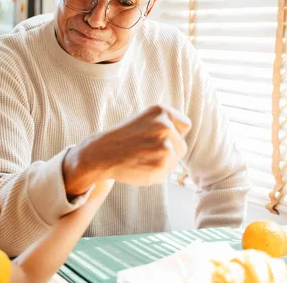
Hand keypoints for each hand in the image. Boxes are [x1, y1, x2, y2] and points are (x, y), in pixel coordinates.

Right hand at [63, 105, 190, 195]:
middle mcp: (166, 126)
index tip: (158, 138)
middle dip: (168, 152)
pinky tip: (139, 167)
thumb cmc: (124, 138)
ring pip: (174, 163)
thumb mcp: (146, 120)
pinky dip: (154, 175)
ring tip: (141, 158)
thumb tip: (183, 139)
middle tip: (145, 151)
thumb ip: (166, 125)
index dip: (173, 135)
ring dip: (161, 165)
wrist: (101, 153)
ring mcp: (165, 146)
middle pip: (182, 146)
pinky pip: (166, 175)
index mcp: (162, 111)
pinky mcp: (161, 165)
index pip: (185, 125)